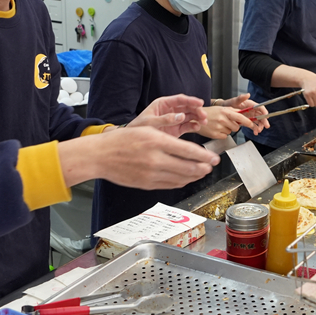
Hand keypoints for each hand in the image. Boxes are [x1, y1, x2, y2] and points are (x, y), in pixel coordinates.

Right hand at [60, 126, 218, 189]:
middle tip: (211, 166)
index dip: (205, 156)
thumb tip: (190, 150)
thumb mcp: (148, 129)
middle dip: (204, 168)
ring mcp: (151, 174)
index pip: (189, 151)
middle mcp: (156, 159)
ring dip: (194, 176)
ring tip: (202, 172)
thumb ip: (170, 139)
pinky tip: (186, 178)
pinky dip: (181, 182)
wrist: (100, 156)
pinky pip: (170, 185)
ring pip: (181, 178)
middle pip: (188, 167)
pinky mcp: (146, 184)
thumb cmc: (123, 140)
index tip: (215, 158)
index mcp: (157, 142)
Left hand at [127, 94, 206, 137]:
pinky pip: (188, 126)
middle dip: (197, 110)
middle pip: (187, 107)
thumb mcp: (149, 122)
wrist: (134, 141)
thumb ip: (165, 119)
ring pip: (190, 116)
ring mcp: (174, 120)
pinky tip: (197, 127)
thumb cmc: (138, 128)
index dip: (191, 100)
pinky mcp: (176, 129)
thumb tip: (180, 117)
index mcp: (163, 104)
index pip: (180, 99)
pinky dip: (194, 126)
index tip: (200, 102)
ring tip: (203, 121)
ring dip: (198, 117)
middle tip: (203, 115)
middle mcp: (170, 110)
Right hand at [199, 101, 268, 138]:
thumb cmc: (208, 113)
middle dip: (234, 126)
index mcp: (225, 111)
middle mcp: (222, 119)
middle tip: (227, 123)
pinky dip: (222, 134)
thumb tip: (243, 114)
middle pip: (236, 127)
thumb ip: (232, 111)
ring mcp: (218, 127)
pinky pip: (225, 136)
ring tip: (219, 125)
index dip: (247, 121)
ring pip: (231, 132)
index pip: (240, 117)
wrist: (194, 119)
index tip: (251, 124)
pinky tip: (216, 129)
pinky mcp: (215, 135)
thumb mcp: (220, 109)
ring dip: (227, 130)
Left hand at [220, 94, 269, 134]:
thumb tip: (247, 94)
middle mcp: (251, 110)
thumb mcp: (234, 101)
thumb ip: (241, 98)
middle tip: (266, 126)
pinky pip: (253, 125)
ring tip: (258, 130)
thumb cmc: (229, 104)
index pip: (260, 107)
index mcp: (250, 104)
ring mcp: (250, 116)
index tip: (266, 116)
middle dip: (264, 121)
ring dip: (260, 126)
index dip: (264, 111)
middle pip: (261, 115)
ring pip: (258, 121)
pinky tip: (255, 132)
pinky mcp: (247, 121)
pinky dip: (255, 129)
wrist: (223, 112)